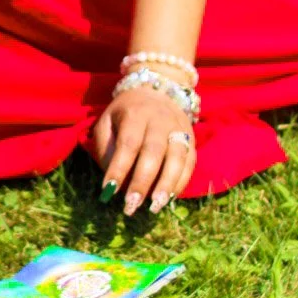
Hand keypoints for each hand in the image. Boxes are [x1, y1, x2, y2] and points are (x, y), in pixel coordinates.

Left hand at [90, 88, 195, 214]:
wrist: (157, 91)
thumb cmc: (126, 114)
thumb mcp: (107, 121)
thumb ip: (106, 148)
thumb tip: (112, 179)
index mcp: (135, 114)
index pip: (128, 143)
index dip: (119, 168)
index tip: (108, 191)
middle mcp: (160, 120)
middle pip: (153, 152)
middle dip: (142, 181)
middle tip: (131, 205)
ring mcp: (179, 129)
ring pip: (177, 158)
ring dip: (166, 185)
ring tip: (155, 207)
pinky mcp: (191, 138)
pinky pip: (189, 162)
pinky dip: (180, 182)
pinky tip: (169, 198)